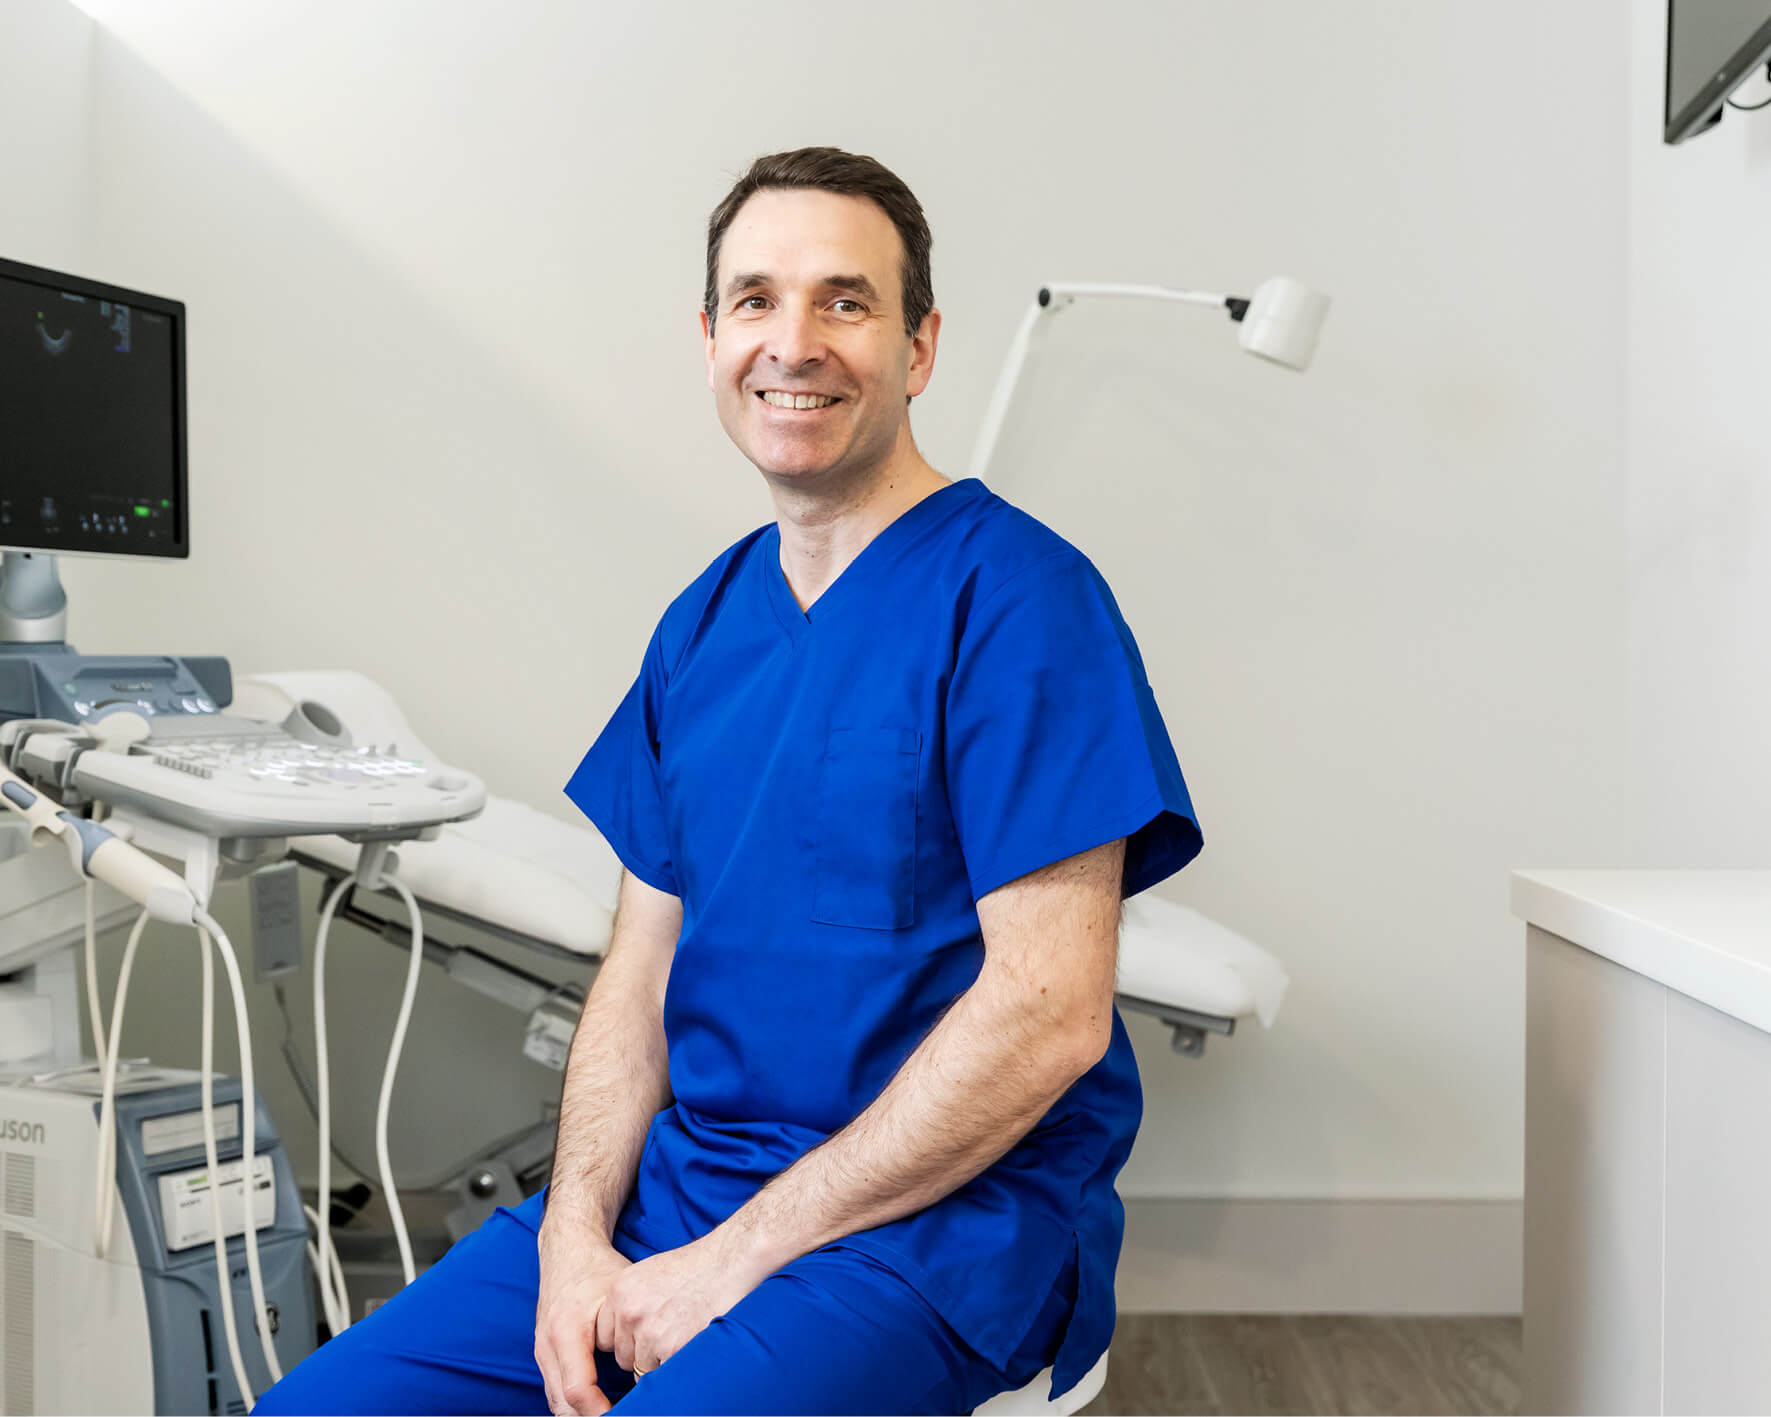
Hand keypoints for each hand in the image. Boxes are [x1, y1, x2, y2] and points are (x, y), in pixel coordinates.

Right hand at [535, 1209, 633, 1415]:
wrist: (567, 1251)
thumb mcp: (621, 1295)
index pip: (578, 1390)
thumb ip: (632, 1331)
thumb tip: (651, 1368)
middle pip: (562, 1406)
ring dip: (581, 1416)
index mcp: (566, 1332)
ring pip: (556, 1403)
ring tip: (616, 1415)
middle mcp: (547, 1346)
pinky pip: (555, 1392)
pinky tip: (599, 1410)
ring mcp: (541, 1352)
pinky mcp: (544, 1355)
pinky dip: (574, 1406)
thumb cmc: (599, 1270)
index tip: (630, 1415)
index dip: (601, 1413)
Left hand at [593, 1225, 775, 1379]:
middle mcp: (629, 1311)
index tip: (642, 1336)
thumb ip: (632, 1303)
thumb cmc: (697, 1267)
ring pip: (641, 1369)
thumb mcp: (650, 1275)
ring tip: (682, 1336)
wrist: (729, 1260)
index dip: (625, 1340)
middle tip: (669, 1335)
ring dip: (660, 1361)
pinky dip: (676, 1365)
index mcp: (620, 1290)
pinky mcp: (670, 1347)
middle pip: (622, 1356)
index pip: (604, 1336)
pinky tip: (690, 1342)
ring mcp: (648, 1331)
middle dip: (642, 1353)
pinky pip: (662, 1374)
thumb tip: (626, 1334)